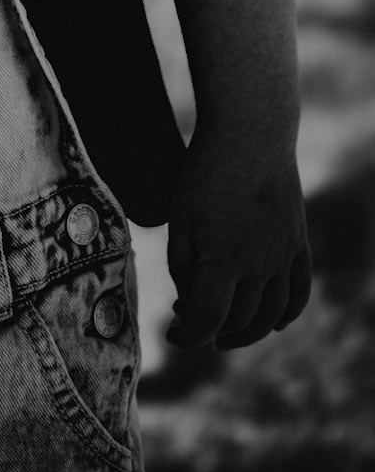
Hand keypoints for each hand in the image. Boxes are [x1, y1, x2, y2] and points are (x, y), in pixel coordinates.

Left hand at [165, 129, 311, 349]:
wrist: (251, 135)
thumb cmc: (205, 172)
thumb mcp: (180, 217)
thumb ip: (182, 265)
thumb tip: (189, 300)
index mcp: (222, 261)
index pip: (207, 319)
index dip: (187, 336)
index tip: (171, 335)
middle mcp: (258, 267)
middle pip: (238, 320)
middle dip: (212, 331)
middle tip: (190, 322)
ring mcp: (283, 257)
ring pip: (271, 316)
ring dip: (248, 332)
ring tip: (226, 333)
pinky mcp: (298, 244)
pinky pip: (299, 293)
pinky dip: (288, 315)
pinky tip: (275, 323)